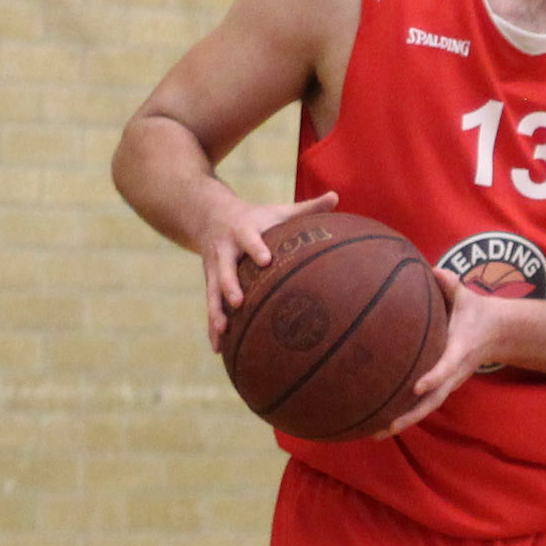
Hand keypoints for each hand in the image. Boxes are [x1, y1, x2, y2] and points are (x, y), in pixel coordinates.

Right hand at [201, 190, 338, 351]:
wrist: (208, 215)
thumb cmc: (255, 217)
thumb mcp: (277, 210)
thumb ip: (307, 207)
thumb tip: (336, 196)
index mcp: (243, 231)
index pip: (249, 239)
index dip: (256, 248)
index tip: (265, 260)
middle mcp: (225, 252)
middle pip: (224, 269)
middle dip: (229, 285)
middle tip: (239, 301)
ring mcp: (214, 270)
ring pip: (212, 293)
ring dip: (217, 312)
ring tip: (223, 332)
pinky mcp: (210, 284)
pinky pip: (211, 307)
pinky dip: (213, 327)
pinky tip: (218, 349)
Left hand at [381, 270, 501, 435]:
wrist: (496, 333)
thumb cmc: (474, 311)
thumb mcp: (467, 295)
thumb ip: (451, 284)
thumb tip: (433, 271)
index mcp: (460, 351)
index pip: (447, 367)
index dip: (434, 377)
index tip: (417, 386)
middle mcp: (454, 373)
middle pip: (433, 400)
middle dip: (412, 414)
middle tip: (388, 425)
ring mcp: (448, 383)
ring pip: (426, 407)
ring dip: (404, 422)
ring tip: (376, 433)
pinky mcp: (441, 386)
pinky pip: (423, 404)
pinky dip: (404, 415)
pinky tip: (380, 423)